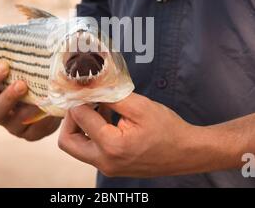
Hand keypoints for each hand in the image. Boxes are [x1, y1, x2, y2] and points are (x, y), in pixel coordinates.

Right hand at [0, 61, 60, 140]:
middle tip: (21, 83)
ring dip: (27, 109)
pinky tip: (52, 107)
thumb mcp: (22, 64)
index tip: (4, 65)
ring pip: (14, 122)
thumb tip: (17, 33)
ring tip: (39, 97)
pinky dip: (43, 119)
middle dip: (7, 97)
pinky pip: (35, 130)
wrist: (51, 94)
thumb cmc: (31, 74)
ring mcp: (14, 126)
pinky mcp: (31, 134)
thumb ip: (17, 54)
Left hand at [58, 93, 254, 176]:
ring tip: (99, 106)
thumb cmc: (167, 129)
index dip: (78, 98)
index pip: (79, 118)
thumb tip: (89, 88)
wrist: (186, 153)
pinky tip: (107, 117)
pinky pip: (91, 150)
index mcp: (111, 146)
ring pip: (77, 147)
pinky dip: (92, 133)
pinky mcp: (112, 167)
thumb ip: (110, 96)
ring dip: (81, 125)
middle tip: (82, 101)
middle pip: (68, 142)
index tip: (80, 86)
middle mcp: (104, 162)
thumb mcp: (139, 106)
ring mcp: (107, 168)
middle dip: (70, 119)